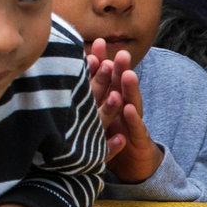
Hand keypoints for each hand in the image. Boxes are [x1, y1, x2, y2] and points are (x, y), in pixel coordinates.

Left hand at [86, 40, 162, 183]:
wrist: (136, 164)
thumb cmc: (113, 135)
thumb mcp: (97, 115)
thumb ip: (89, 95)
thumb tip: (67, 73)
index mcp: (110, 101)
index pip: (105, 77)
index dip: (101, 61)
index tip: (96, 43)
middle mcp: (122, 108)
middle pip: (120, 85)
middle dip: (119, 68)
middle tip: (118, 52)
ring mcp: (132, 122)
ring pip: (131, 103)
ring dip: (129, 89)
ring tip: (127, 74)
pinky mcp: (139, 140)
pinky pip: (136, 130)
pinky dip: (133, 121)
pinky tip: (130, 110)